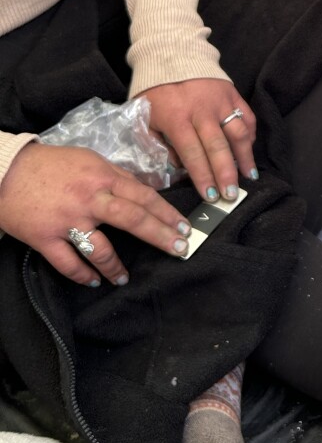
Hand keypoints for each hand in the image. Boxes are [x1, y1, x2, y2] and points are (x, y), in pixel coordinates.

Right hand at [0, 142, 191, 286]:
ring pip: (100, 249)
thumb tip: (141, 192)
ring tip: (124, 278)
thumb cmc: (51, 164)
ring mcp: (68, 220)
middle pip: (132, 219)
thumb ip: (115, 177)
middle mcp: (89, 199)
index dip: (167, 213)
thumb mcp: (90, 160)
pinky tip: (93, 281)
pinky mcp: (45, 238)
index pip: (143, 196)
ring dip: (115, 266)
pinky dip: (82, 275)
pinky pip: (68, 263)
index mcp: (102, 177)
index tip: (184, 227)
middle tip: (179, 249)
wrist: (6, 170)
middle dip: (160, 236)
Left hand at [139, 78, 256, 202]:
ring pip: (238, 132)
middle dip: (226, 173)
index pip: (192, 153)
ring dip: (245, 156)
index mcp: (176, 118)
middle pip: (218, 146)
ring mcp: (220, 101)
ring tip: (249, 176)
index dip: (202, 176)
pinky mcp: (232, 93)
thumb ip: (158, 144)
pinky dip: (250, 135)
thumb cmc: (155, 91)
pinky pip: (246, 116)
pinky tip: (249, 150)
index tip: (210, 195)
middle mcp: (202, 111)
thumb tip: (177, 168)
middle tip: (231, 194)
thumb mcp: (145, 118)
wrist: (171, 54)